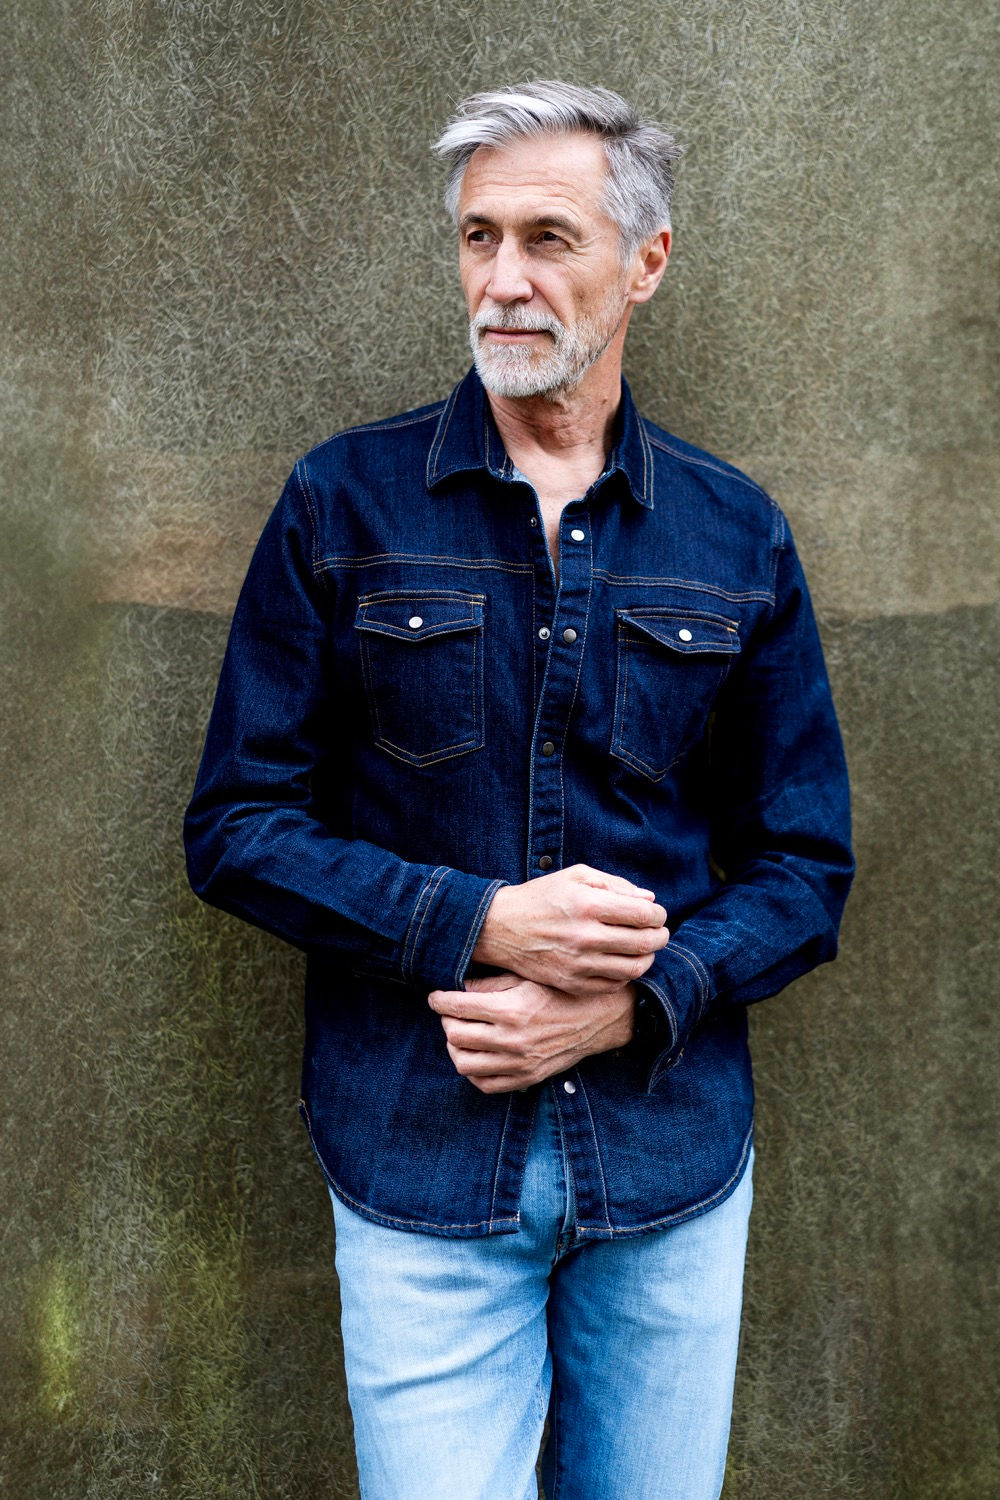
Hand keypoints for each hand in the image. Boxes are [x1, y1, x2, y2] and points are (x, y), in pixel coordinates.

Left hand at [428, 972, 636, 1093]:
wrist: (600, 1017)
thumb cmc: (562, 991)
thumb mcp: (527, 977)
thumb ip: (490, 983)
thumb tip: (458, 988)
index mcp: (510, 1009)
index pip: (456, 1007)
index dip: (439, 1000)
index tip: (436, 996)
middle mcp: (512, 1040)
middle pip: (455, 1035)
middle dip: (446, 1021)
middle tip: (450, 1012)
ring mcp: (519, 1063)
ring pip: (464, 1063)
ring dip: (455, 1047)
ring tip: (460, 1033)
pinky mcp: (527, 1078)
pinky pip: (485, 1084)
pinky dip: (473, 1071)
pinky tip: (476, 1054)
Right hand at [472, 864, 667, 994]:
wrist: (500, 927)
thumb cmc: (541, 897)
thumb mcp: (576, 876)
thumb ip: (615, 885)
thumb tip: (649, 900)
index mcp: (588, 904)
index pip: (644, 915)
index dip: (658, 915)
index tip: (656, 914)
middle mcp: (585, 936)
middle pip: (644, 943)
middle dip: (659, 936)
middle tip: (659, 932)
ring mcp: (578, 963)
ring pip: (634, 968)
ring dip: (647, 958)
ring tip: (644, 949)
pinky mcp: (571, 982)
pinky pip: (614, 984)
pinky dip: (626, 975)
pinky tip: (622, 962)